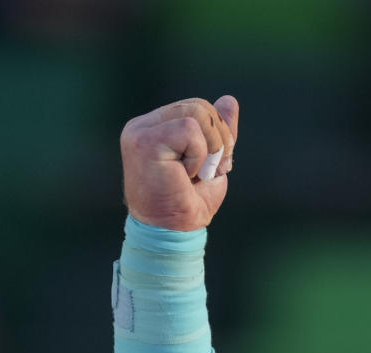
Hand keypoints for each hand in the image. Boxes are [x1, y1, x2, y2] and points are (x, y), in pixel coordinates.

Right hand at [120, 96, 238, 231]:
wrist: (172, 234)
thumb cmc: (187, 205)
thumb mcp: (211, 163)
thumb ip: (218, 132)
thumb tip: (230, 100)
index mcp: (155, 128)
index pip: (195, 108)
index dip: (217, 134)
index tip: (212, 167)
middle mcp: (143, 126)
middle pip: (199, 105)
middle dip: (218, 140)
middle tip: (206, 173)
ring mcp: (141, 132)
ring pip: (197, 113)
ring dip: (209, 150)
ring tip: (193, 174)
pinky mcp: (144, 141)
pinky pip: (189, 130)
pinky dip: (197, 155)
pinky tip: (184, 174)